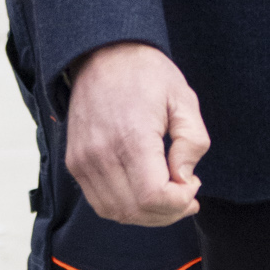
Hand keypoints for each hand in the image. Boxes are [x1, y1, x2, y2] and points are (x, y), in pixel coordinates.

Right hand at [65, 42, 208, 226]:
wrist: (102, 54)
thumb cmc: (146, 74)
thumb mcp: (184, 98)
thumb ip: (193, 142)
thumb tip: (185, 179)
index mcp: (131, 137)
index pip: (153, 196)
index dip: (179, 202)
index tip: (193, 185)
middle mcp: (101, 153)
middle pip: (136, 211)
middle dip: (169, 212)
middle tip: (187, 194)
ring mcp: (83, 161)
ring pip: (117, 212)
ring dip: (148, 215)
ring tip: (168, 195)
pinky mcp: (75, 163)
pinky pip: (101, 203)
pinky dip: (126, 207)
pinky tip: (145, 191)